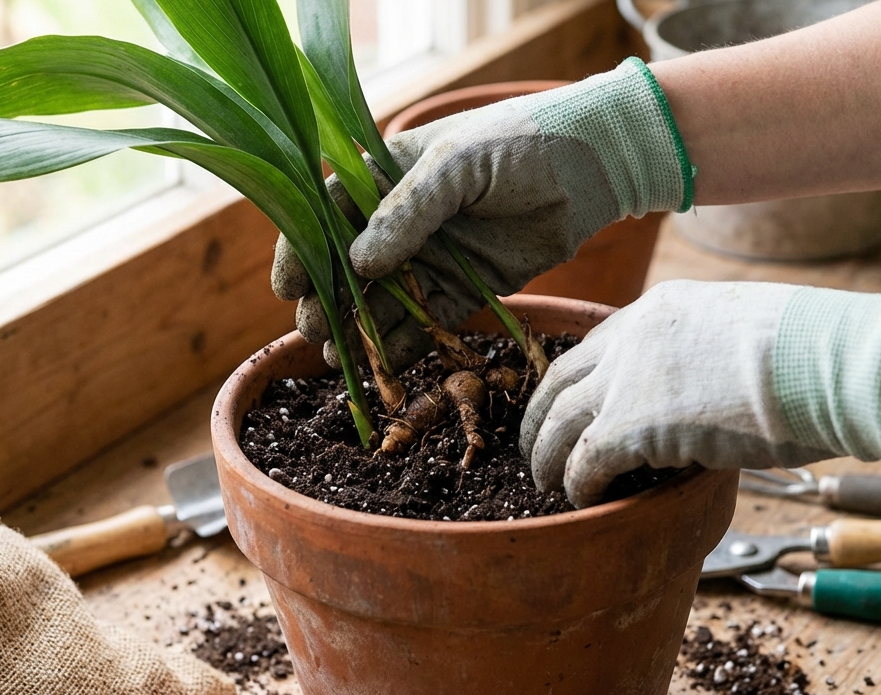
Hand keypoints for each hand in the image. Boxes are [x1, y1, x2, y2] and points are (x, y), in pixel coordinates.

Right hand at [272, 57, 693, 368]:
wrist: (593, 165)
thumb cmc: (519, 143)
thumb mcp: (457, 165)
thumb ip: (408, 212)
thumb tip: (360, 263)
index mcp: (386, 175)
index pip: (327, 213)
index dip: (302, 250)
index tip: (287, 287)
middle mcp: (401, 220)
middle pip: (349, 267)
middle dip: (328, 301)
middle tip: (314, 332)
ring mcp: (433, 256)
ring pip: (385, 300)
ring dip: (360, 330)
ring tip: (338, 360)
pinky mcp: (466, 287)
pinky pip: (428, 321)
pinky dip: (406, 344)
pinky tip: (382, 366)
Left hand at [521, 280, 880, 507]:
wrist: (823, 363)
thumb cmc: (809, 353)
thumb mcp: (742, 333)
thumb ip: (707, 356)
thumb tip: (710, 391)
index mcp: (658, 310)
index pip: (593, 346)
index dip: (573, 382)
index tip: (565, 407)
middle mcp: (630, 339)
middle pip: (559, 381)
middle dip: (540, 418)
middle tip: (536, 448)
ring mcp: (625, 380)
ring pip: (558, 422)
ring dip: (547, 456)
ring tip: (546, 483)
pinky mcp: (630, 425)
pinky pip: (584, 461)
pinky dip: (577, 483)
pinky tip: (583, 499)